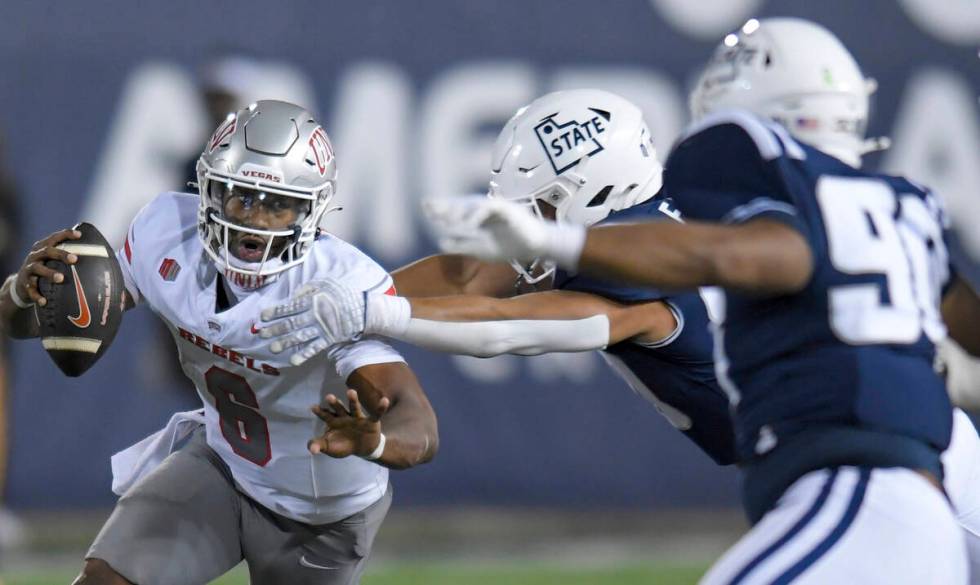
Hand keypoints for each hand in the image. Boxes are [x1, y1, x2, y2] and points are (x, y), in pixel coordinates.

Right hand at [13, 229, 81, 306]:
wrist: (21, 284)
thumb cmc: (46, 269)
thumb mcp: (53, 261)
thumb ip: (69, 258)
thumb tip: (99, 259)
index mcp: (43, 248)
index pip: (55, 238)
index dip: (66, 234)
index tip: (79, 235)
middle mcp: (35, 256)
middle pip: (47, 251)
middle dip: (61, 254)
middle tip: (75, 259)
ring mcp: (29, 269)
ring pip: (38, 269)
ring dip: (49, 273)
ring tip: (61, 278)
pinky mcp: (24, 284)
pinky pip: (31, 290)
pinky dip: (37, 295)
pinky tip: (44, 302)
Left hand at [259, 277, 365, 365]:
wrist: (365, 309)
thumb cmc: (345, 294)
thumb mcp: (327, 283)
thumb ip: (309, 288)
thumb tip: (294, 295)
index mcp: (312, 300)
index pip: (289, 307)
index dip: (275, 312)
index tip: (262, 318)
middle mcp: (314, 315)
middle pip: (291, 323)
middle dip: (275, 329)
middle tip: (261, 335)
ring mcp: (322, 328)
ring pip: (300, 336)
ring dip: (285, 343)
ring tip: (273, 348)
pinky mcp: (330, 339)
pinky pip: (315, 348)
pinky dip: (304, 354)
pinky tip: (293, 360)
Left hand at [309, 389, 388, 458]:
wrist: (363, 448)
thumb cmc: (344, 445)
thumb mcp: (330, 447)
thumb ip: (319, 445)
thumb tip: (311, 449)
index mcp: (334, 422)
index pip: (326, 416)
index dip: (320, 412)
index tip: (313, 407)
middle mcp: (345, 417)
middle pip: (339, 409)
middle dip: (334, 403)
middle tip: (329, 397)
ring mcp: (358, 419)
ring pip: (354, 408)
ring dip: (353, 400)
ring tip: (351, 392)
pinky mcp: (371, 422)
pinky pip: (376, 414)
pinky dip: (381, 408)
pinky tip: (384, 400)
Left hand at [423, 196, 549, 262]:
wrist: (534, 246)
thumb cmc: (509, 245)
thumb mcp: (480, 249)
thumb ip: (462, 246)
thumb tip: (441, 243)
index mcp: (477, 217)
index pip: (456, 210)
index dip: (441, 208)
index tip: (425, 207)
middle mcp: (484, 209)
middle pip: (461, 203)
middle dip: (445, 205)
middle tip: (428, 206)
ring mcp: (495, 207)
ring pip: (473, 204)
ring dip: (459, 211)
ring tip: (446, 219)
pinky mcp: (507, 209)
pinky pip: (489, 208)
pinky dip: (478, 216)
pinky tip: (467, 225)